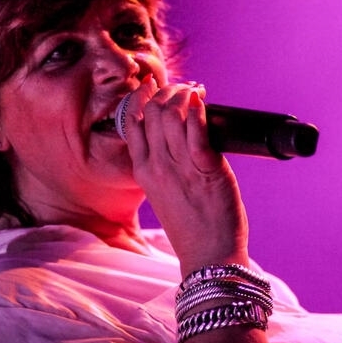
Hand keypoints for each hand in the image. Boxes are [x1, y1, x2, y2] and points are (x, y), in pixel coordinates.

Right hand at [123, 76, 249, 275]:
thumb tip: (179, 136)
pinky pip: (197, 131)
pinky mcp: (206, 170)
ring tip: (197, 92)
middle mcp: (157, 166)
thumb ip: (165, 166)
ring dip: (185, 95)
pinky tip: (202, 101)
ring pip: (172, 115)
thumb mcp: (165, 193)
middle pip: (153, 112)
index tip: (155, 85)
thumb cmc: (192, 227)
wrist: (209, 258)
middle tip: (186, 89)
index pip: (132, 121)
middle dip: (169, 91)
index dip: (142, 96)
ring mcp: (180, 168)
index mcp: (143, 170)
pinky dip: (198, 109)